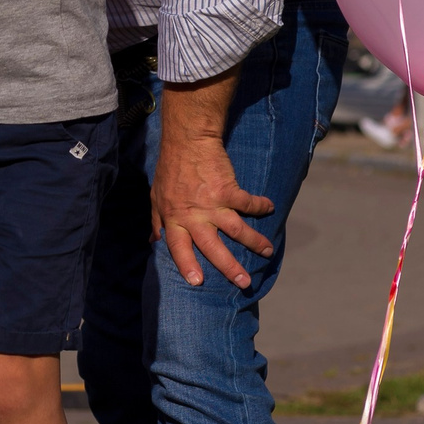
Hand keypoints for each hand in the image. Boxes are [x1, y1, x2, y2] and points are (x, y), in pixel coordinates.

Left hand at [150, 130, 274, 288]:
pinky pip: (249, 204)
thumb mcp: (156, 197)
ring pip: (236, 230)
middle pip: (212, 247)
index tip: (196, 282)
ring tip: (268, 252)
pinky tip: (270, 208)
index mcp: (174, 218)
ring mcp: (211, 204)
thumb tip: (153, 243)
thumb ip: (157, 222)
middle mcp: (192, 215)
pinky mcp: (228, 190)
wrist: (188, 140)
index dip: (186, 265)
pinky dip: (261, 206)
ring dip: (255, 242)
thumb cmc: (170, 169)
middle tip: (244, 283)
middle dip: (229, 267)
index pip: (178, 247)